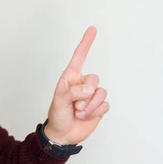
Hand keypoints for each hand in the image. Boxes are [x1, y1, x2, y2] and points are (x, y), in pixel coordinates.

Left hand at [44, 27, 109, 144]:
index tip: (92, 29)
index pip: (79, 57)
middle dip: (85, 95)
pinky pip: (105, 105)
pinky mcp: (99, 106)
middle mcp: (83, 84)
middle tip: (75, 106)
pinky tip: (86, 116)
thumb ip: (72, 92)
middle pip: (94, 79)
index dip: (86, 43)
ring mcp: (92, 95)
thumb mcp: (59, 102)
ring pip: (101, 93)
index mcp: (71, 78)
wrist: (63, 134)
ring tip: (79, 112)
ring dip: (90, 106)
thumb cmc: (57, 115)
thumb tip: (89, 89)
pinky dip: (96, 112)